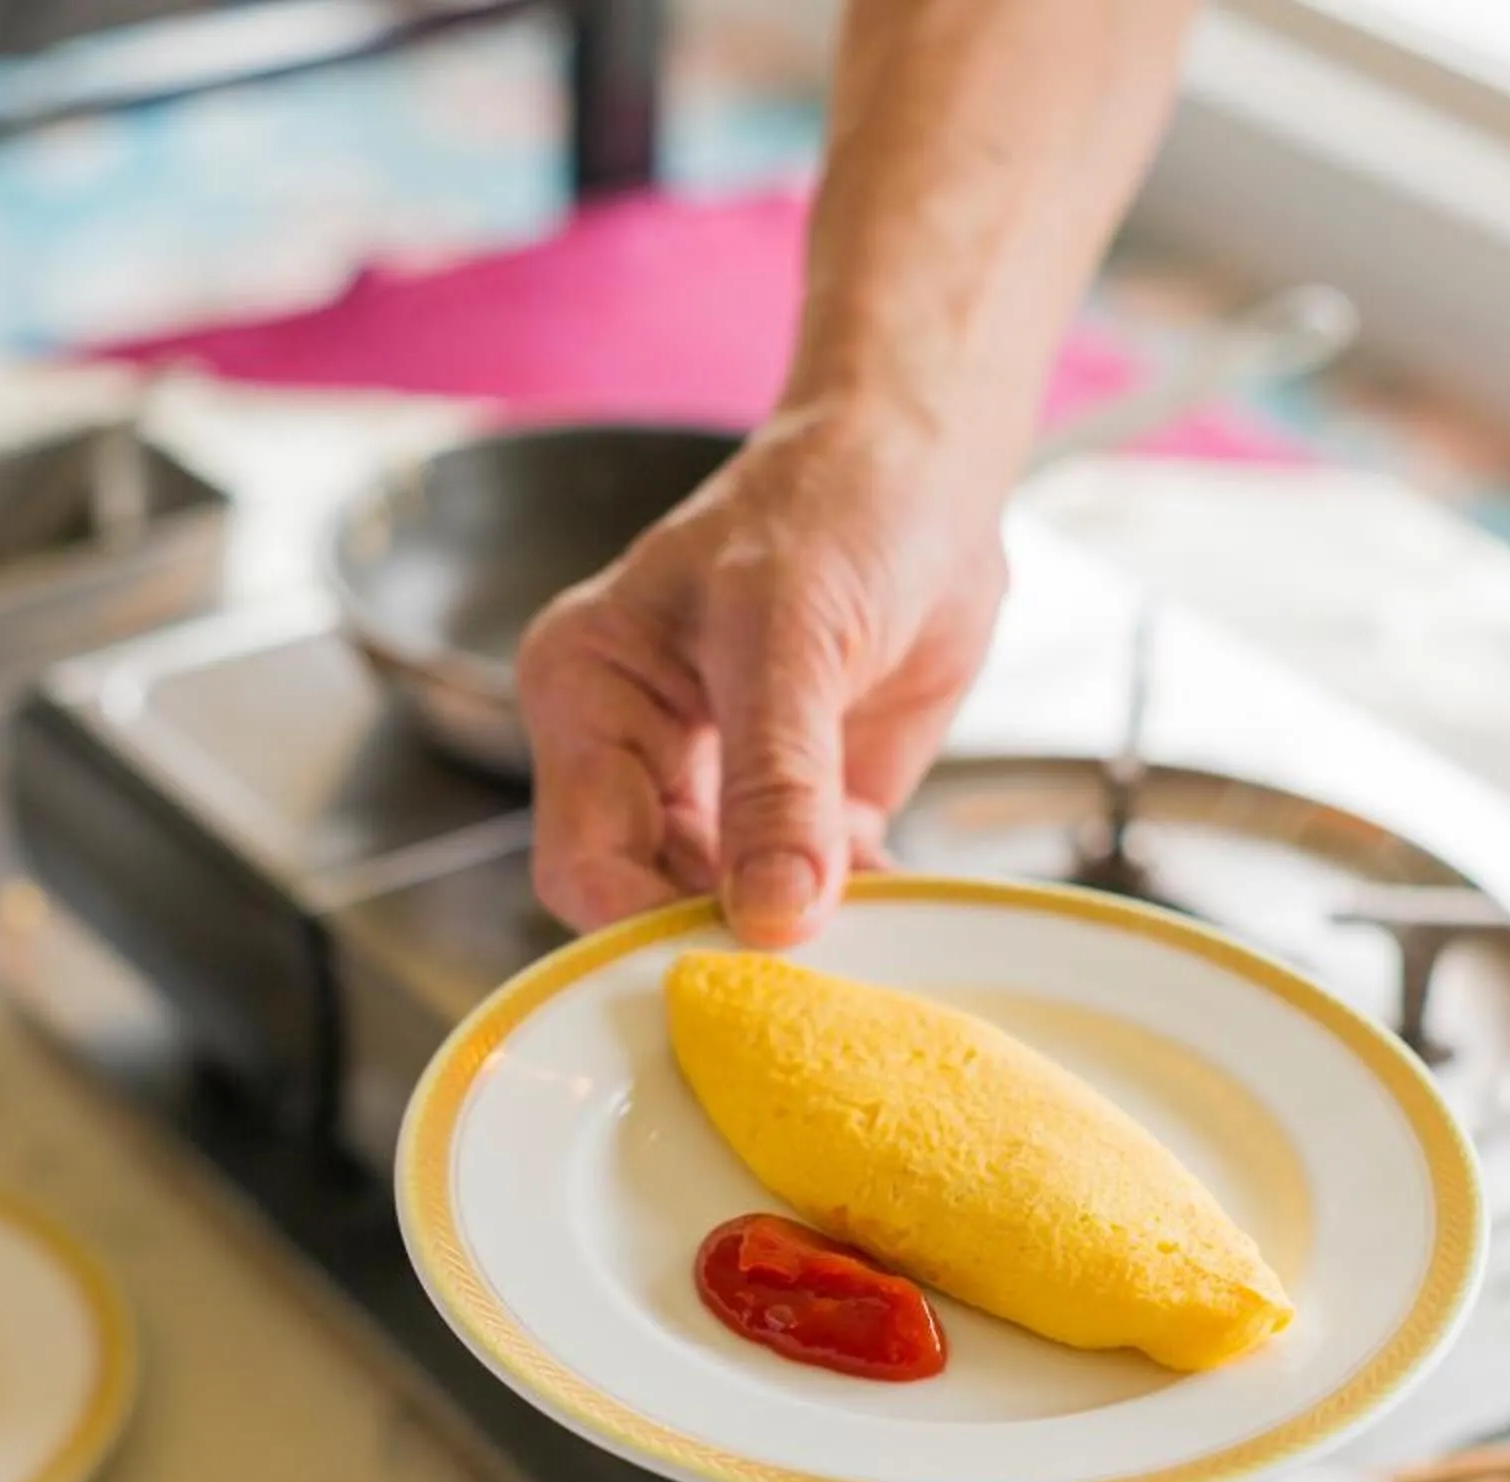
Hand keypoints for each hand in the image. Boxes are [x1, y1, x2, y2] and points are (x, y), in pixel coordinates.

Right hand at [516, 404, 1008, 946]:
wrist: (928, 472)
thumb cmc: (833, 506)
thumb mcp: (790, 635)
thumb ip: (777, 780)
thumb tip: (772, 915)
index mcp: (585, 695)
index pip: (582, 861)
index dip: (645, 926)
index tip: (734, 963)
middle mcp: (633, 756)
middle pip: (645, 905)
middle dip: (723, 943)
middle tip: (807, 981)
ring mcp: (716, 792)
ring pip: (730, 916)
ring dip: (796, 939)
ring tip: (863, 951)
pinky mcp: (800, 814)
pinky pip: (811, 899)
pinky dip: (856, 918)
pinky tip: (902, 911)